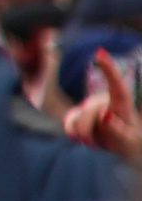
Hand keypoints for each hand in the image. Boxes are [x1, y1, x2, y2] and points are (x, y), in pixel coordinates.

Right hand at [64, 49, 141, 165]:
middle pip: (89, 108)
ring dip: (82, 131)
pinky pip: (69, 120)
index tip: (100, 53)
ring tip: (93, 142)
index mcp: (122, 104)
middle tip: (90, 144)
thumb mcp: (129, 141)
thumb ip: (118, 130)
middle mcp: (104, 101)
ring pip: (77, 114)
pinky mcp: (78, 113)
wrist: (121, 147)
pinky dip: (73, 130)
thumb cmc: (130, 141)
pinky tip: (81, 137)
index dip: (109, 69)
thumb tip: (105, 114)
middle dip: (87, 126)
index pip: (117, 85)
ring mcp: (90, 106)